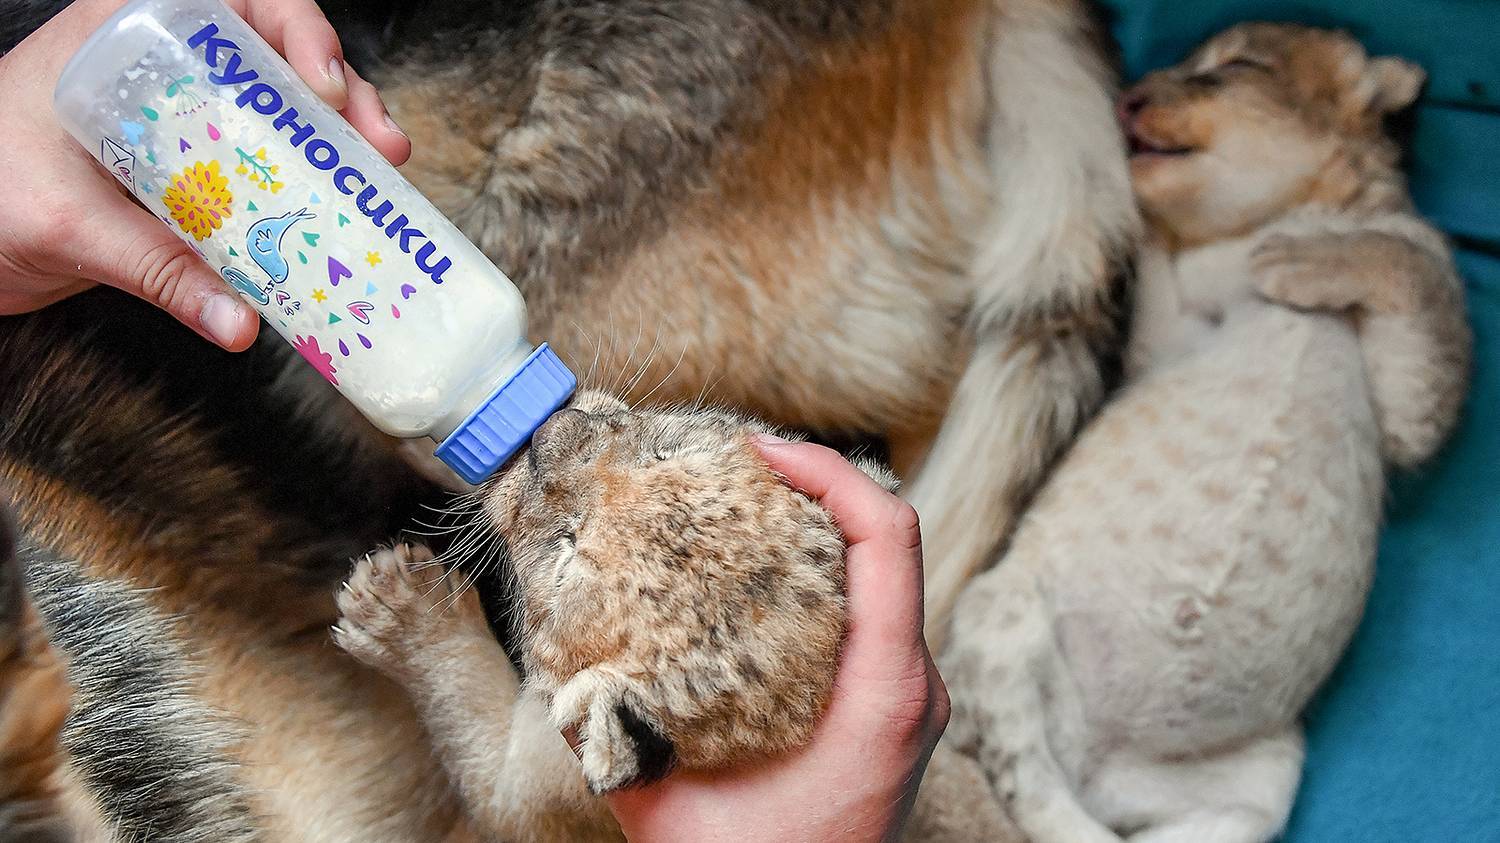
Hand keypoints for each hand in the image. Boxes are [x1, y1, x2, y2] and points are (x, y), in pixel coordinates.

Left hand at [0, 0, 408, 348]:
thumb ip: (157, 271)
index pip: (234, 1)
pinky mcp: (194, 169)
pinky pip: (263, 166)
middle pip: (277, 56)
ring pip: (283, 109)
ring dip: (337, 140)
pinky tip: (337, 214)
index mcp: (127, 36)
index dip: (296, 29)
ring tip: (378, 175)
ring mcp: (187, 118)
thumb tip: (239, 323)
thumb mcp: (70, 225)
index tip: (323, 86)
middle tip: (378, 145)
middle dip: (342, 94)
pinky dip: (306, 187)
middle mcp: (169, 67)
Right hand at [605, 437, 949, 842]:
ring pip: (881, 574)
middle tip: (733, 463)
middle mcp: (914, 686)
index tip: (756, 450)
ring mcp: (910, 698)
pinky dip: (820, 574)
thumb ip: (616, 727)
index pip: (887, 534)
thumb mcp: (664, 799)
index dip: (827, 470)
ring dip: (816, 527)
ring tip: (738, 505)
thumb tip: (563, 645)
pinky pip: (870, 613)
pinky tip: (755, 575)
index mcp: (886, 693)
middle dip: (815, 482)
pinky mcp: (892, 710)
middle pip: (887, 540)